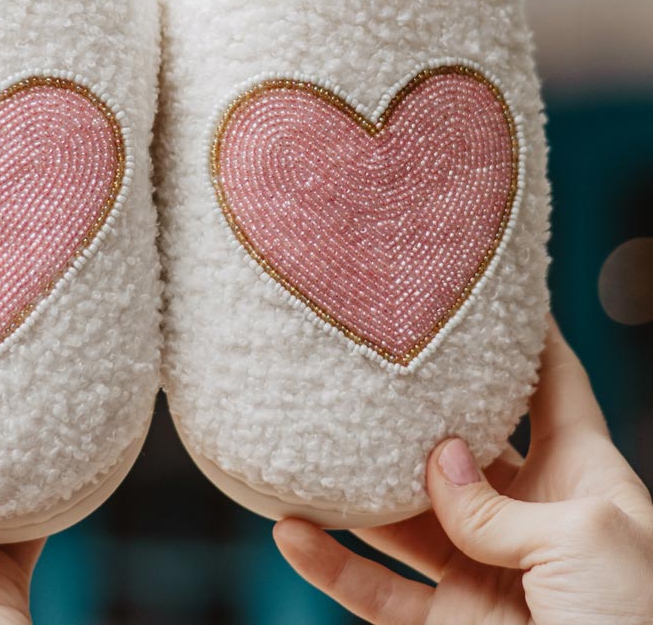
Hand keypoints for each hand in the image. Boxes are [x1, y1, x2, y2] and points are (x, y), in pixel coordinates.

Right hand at [274, 317, 652, 624]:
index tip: (485, 290)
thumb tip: (437, 466)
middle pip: (458, 444)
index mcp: (583, 481)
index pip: (554, 388)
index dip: (527, 338)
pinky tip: (292, 531)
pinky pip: (378, 590)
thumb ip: (501, 501)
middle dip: (414, 408)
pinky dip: (332, 564)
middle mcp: (527, 516)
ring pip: (403, 513)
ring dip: (353, 486)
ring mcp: (483, 568)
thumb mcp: (589, 540)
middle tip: (363, 361)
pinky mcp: (451, 623)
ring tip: (304, 440)